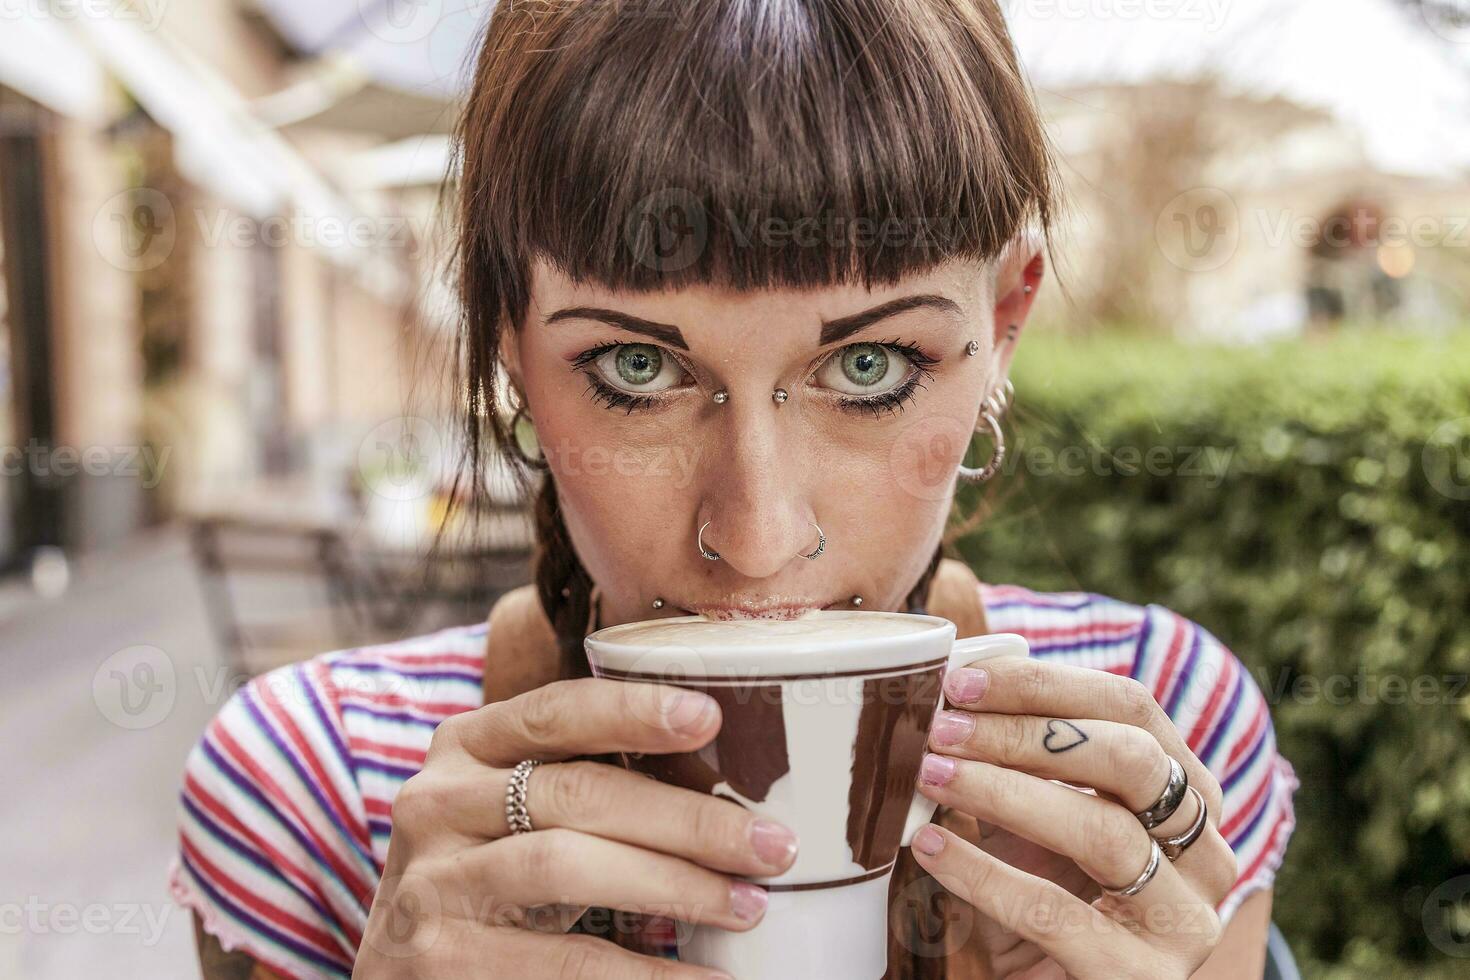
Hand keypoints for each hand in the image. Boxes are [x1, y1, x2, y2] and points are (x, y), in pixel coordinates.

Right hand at [354, 678, 797, 977]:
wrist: (400, 978)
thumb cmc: (485, 880)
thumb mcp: (511, 813)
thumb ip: (580, 784)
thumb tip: (726, 778)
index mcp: (463, 747)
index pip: (553, 711)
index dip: (631, 710)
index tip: (709, 717)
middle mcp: (435, 803)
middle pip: (574, 794)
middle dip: (685, 819)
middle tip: (770, 843)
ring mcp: (430, 883)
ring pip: (565, 867)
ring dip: (673, 886)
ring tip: (748, 905)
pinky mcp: (440, 960)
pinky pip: (563, 961)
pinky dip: (644, 974)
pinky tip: (701, 979)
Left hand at [909, 658, 1236, 979]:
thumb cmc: (1043, 893)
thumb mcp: (1036, 818)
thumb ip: (1018, 759)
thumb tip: (950, 694)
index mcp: (1188, 793)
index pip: (1132, 708)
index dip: (1045, 686)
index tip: (962, 682)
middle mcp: (1206, 852)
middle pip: (1130, 760)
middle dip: (1027, 734)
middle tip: (943, 729)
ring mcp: (1184, 921)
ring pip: (1103, 832)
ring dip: (1003, 793)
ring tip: (930, 776)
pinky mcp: (1140, 978)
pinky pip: (1057, 915)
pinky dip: (984, 874)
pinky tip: (932, 846)